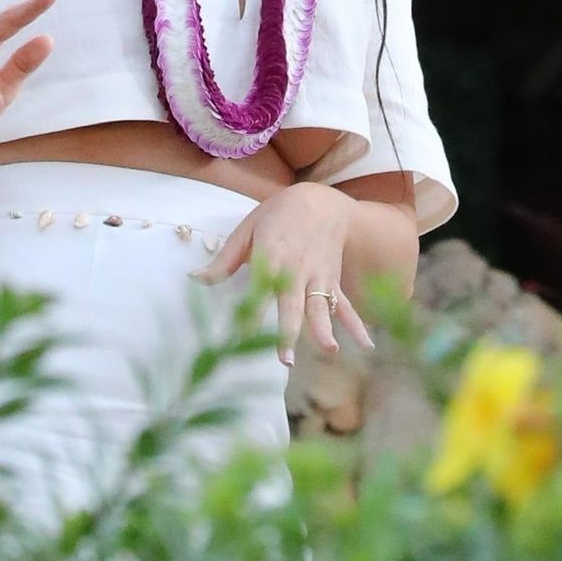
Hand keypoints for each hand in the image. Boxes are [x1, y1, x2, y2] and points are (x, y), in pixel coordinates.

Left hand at [188, 185, 375, 365]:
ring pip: (321, 306)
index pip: (259, 289)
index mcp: (271, 256)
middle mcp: (297, 269)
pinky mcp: (333, 281)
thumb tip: (194, 278)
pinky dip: (357, 325)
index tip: (241, 336)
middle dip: (289, 332)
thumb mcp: (247, 230)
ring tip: (329, 350)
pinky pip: (346, 306)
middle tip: (285, 359)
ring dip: (324, 330)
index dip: (251, 313)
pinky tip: (367, 346)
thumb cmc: (278, 215)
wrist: (320, 201)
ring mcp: (318, 277)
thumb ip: (224, 260)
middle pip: (293, 304)